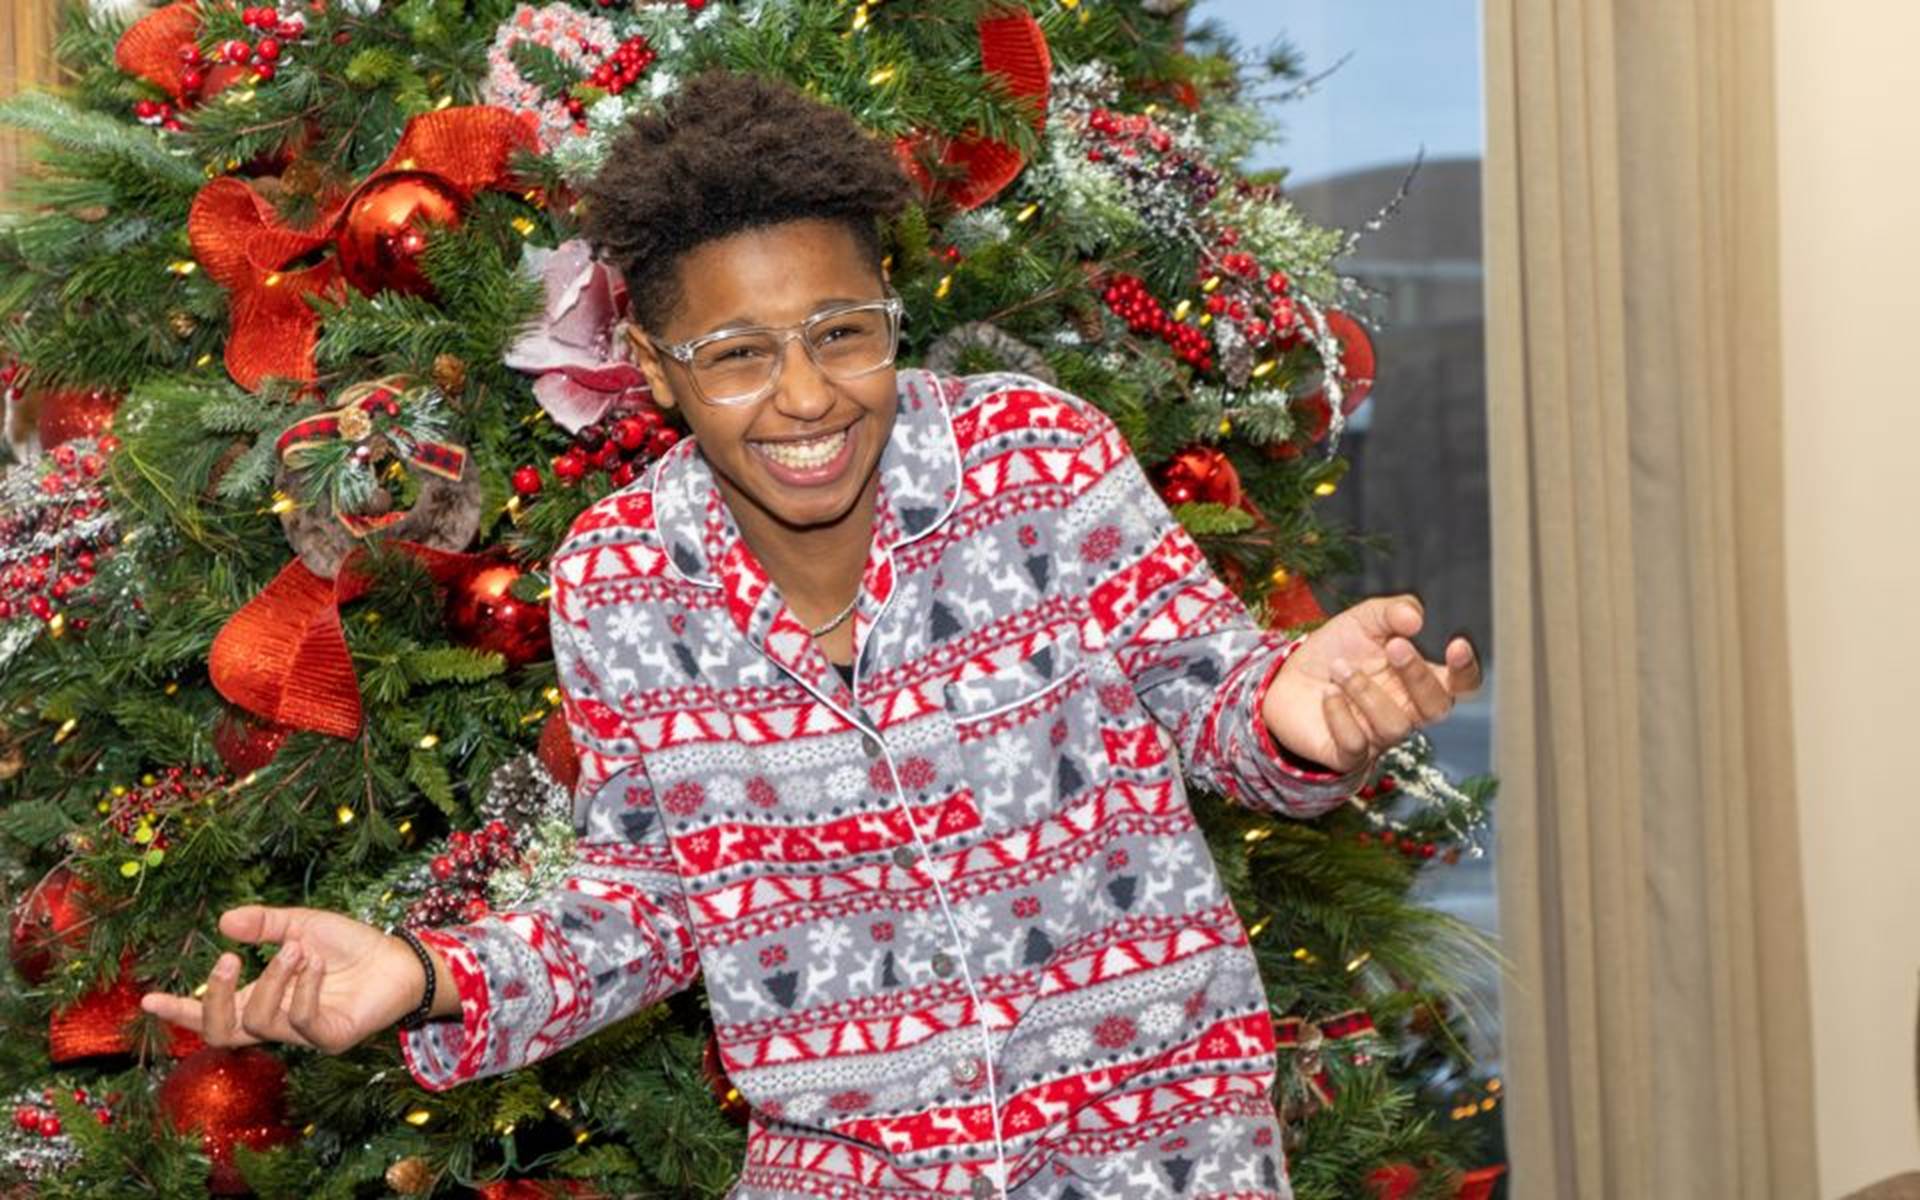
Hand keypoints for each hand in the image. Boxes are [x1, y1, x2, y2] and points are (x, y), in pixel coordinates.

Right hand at [138, 906, 426, 1053]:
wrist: (400, 958)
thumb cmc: (348, 947)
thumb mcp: (300, 926)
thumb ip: (264, 925)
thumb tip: (223, 921)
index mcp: (260, 998)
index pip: (210, 1015)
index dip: (179, 1011)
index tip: (147, 999)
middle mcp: (275, 1020)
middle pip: (222, 1033)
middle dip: (213, 999)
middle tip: (228, 959)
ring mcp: (302, 1034)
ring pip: (261, 1023)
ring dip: (273, 979)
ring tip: (297, 949)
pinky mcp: (331, 1037)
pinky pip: (302, 1022)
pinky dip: (302, 989)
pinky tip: (314, 963)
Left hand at [1260, 594, 1481, 773]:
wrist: (1287, 678)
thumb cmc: (1337, 650)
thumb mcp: (1364, 619)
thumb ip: (1393, 612)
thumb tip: (1416, 618)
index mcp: (1419, 679)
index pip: (1461, 684)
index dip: (1467, 670)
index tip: (1456, 645)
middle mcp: (1407, 711)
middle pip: (1437, 707)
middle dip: (1417, 674)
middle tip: (1393, 646)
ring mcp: (1379, 736)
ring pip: (1395, 726)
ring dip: (1367, 691)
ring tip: (1338, 668)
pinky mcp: (1347, 754)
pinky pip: (1356, 744)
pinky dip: (1340, 715)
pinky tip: (1327, 694)